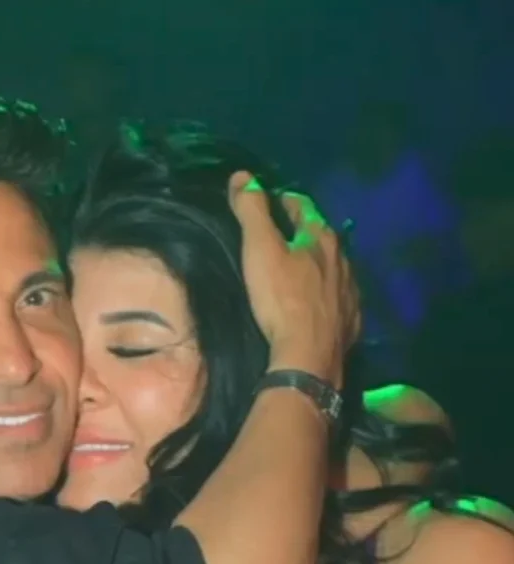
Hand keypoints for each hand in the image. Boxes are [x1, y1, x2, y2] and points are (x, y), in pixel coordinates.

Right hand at [228, 173, 359, 387]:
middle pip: (322, 237)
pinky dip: (329, 295)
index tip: (273, 200)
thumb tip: (242, 175)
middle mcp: (343, 260)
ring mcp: (350, 293)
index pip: (303, 207)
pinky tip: (321, 303)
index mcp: (321, 238)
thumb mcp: (260, 250)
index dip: (286, 201)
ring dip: (320, 265)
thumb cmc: (282, 301)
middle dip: (305, 232)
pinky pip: (341, 299)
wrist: (308, 358)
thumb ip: (251, 211)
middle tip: (286, 235)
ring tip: (303, 270)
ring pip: (335, 269)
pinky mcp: (352, 322)